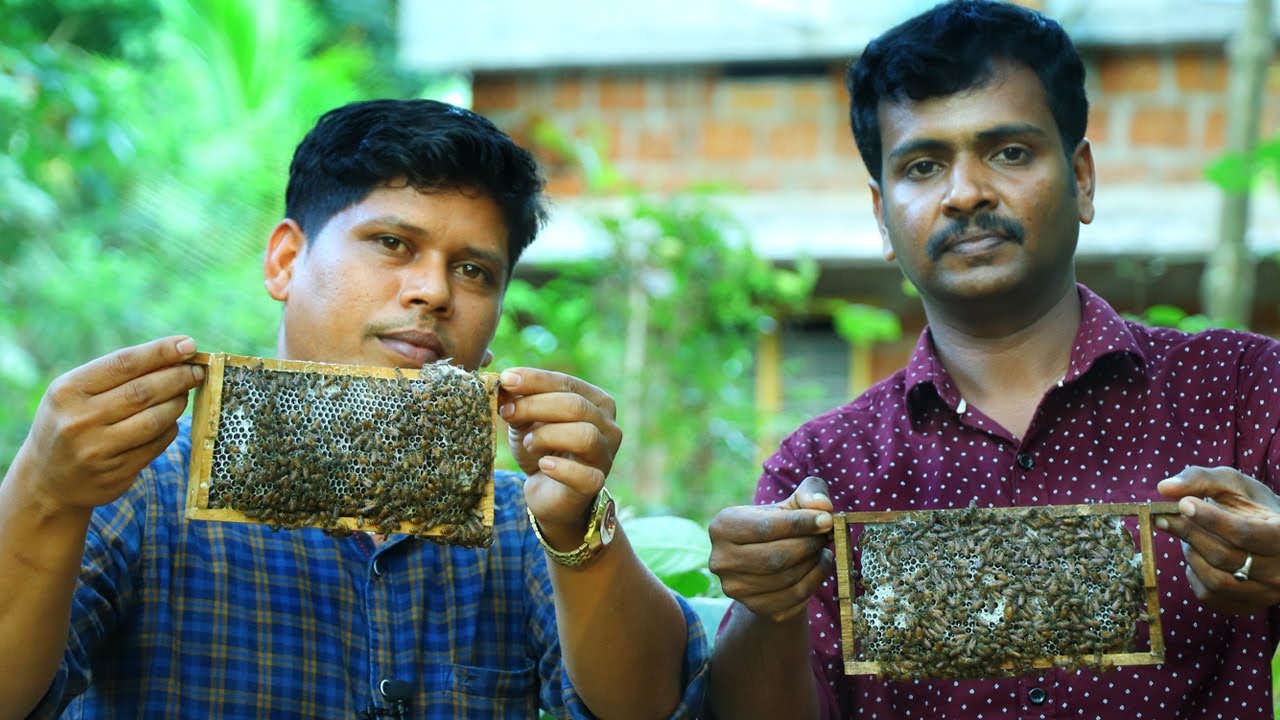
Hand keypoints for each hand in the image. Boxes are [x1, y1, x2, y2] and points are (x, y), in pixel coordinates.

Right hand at [6, 336, 204, 516]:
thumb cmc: (70, 423)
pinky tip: (169, 421)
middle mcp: (79, 420)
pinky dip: (170, 428)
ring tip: (184, 394)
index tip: (189, 344)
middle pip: (144, 391)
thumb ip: (117, 375)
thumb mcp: (75, 394)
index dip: (161, 352)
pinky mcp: (116, 473)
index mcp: (68, 391)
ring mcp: (97, 450)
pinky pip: (157, 444)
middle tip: (198, 371)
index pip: (124, 364)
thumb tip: (175, 354)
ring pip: (155, 419)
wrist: (47, 481)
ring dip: (178, 403)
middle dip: (178, 377)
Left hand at [498, 368, 621, 544]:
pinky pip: (584, 474)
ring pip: (585, 435)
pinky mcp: (595, 484)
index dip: (536, 380)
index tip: (506, 379)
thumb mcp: (527, 421)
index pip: (567, 384)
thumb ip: (520, 402)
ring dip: (548, 435)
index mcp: (597, 402)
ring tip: (528, 443)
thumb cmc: (541, 449)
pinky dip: (561, 468)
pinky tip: (543, 465)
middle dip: (535, 406)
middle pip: (576, 406)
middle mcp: (609, 426)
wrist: (547, 491)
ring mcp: (605, 456)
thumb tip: (505, 383)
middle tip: (507, 412)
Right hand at [708, 476, 834, 621]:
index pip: (766, 527)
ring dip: (813, 562)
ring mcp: (735, 589)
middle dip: (808, 545)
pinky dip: (814, 580)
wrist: (770, 566)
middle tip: (826, 536)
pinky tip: (818, 566)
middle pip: (775, 556)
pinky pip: (794, 597)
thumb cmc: (781, 526)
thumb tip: (823, 505)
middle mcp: (721, 560)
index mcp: (722, 526)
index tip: (827, 520)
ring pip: (786, 578)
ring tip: (821, 548)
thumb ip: (810, 492)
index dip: (800, 523)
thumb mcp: (792, 503)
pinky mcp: (755, 608)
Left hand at [1156, 466, 1279, 613]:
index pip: (1244, 533)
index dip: (1209, 519)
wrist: (1272, 534)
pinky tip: (1198, 556)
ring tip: (1188, 536)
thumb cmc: (1250, 505)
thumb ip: (1200, 479)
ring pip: (1215, 579)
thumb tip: (1163, 488)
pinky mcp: (1248, 605)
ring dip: (1191, 555)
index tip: (1183, 504)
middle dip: (1190, 533)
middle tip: (1168, 518)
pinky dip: (1194, 574)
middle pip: (1225, 557)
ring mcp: (1267, 592)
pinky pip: (1210, 596)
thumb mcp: (1233, 484)